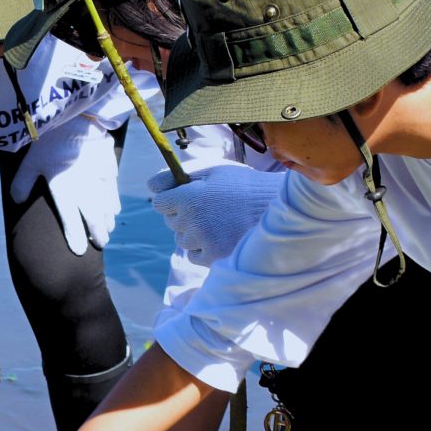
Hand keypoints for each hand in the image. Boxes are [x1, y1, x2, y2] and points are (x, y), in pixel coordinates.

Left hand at [10, 121, 120, 254]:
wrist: (77, 116)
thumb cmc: (50, 140)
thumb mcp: (30, 162)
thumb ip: (22, 183)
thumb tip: (16, 201)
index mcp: (64, 189)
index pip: (71, 219)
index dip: (76, 236)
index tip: (81, 251)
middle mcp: (84, 188)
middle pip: (94, 216)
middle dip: (98, 233)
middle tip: (101, 244)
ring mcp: (99, 178)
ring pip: (106, 206)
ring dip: (107, 220)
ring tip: (107, 231)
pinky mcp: (108, 166)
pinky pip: (112, 190)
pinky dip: (113, 203)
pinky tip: (114, 209)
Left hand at [147, 165, 279, 268]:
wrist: (279, 210)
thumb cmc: (246, 186)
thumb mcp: (214, 172)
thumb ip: (179, 178)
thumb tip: (151, 186)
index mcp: (188, 197)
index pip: (160, 203)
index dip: (173, 199)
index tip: (188, 198)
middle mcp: (191, 222)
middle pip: (172, 222)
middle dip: (184, 215)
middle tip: (210, 210)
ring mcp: (202, 242)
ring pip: (182, 240)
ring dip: (193, 233)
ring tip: (219, 224)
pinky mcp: (214, 258)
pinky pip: (194, 256)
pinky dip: (203, 249)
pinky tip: (222, 237)